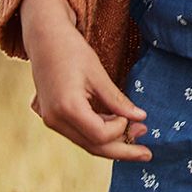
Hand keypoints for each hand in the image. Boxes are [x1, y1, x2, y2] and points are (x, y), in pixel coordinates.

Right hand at [14, 0, 150, 162]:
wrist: (44, 38)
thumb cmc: (71, 50)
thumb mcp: (98, 74)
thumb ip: (118, 100)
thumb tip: (140, 118)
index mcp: (67, 108)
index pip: (100, 135)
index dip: (120, 129)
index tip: (131, 114)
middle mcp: (55, 119)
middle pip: (94, 146)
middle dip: (122, 150)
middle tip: (147, 153)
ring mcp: (51, 120)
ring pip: (86, 142)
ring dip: (112, 142)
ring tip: (137, 134)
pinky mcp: (52, 117)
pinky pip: (79, 133)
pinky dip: (99, 133)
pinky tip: (117, 126)